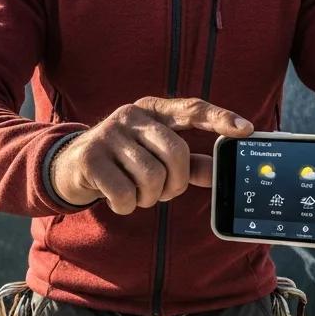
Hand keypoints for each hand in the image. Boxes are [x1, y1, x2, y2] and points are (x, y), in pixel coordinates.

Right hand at [49, 97, 252, 212]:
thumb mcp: (154, 156)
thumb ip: (188, 163)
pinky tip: (118, 200)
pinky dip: (126, 206)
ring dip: (149, 198)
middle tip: (164, 192)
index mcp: (153, 111)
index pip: (192, 109)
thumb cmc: (122, 161)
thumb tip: (221, 171)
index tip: (246, 130)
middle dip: (176, 183)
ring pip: (152, 178)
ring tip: (138, 195)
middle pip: (176, 152)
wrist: (68, 166)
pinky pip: (125, 194)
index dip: (220, 119)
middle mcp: (131, 116)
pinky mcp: (90, 159)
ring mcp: (108, 134)